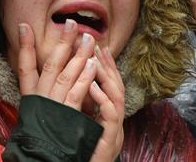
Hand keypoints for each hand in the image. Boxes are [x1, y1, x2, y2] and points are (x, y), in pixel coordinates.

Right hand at [16, 19, 97, 110]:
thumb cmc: (47, 135)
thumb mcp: (41, 113)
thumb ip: (47, 94)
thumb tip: (58, 73)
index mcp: (31, 98)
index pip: (24, 68)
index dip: (25, 47)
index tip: (24, 26)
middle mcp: (40, 100)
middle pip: (51, 65)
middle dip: (62, 43)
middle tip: (71, 22)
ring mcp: (53, 107)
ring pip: (65, 76)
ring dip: (79, 55)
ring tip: (89, 38)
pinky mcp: (66, 117)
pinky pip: (75, 94)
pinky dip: (84, 78)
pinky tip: (92, 64)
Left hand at [88, 45, 124, 161]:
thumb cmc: (84, 154)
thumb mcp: (83, 127)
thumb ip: (84, 109)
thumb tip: (78, 88)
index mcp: (108, 116)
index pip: (109, 85)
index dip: (106, 65)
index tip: (98, 46)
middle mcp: (115, 120)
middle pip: (116, 85)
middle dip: (107, 64)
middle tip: (97, 45)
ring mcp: (115, 129)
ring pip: (116, 96)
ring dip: (105, 76)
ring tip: (93, 59)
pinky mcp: (111, 140)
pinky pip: (110, 115)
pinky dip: (102, 98)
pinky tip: (92, 85)